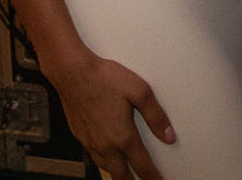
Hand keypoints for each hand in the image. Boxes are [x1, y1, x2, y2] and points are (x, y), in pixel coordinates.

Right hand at [47, 48, 174, 179]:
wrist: (72, 72)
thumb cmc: (105, 78)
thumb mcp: (139, 91)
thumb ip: (155, 116)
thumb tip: (168, 136)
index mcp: (123, 136)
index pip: (142, 166)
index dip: (153, 176)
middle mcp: (105, 145)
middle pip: (121, 175)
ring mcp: (90, 142)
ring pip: (106, 168)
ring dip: (118, 174)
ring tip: (127, 176)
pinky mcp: (79, 136)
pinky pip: (94, 157)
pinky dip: (104, 162)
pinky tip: (107, 157)